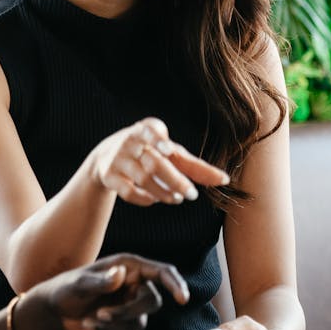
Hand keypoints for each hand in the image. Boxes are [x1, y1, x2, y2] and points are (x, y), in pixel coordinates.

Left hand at [28, 254, 189, 329]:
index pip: (162, 272)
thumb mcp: (79, 284)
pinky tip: (93, 325)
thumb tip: (121, 274)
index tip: (182, 299)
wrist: (56, 310)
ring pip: (140, 322)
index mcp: (129, 267)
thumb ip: (100, 281)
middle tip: (101, 315)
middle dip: (127, 312)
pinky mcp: (127, 324)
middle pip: (152, 302)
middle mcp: (136, 285)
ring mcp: (133, 306)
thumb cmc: (66, 289)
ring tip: (90, 319)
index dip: (175, 284)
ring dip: (114, 325)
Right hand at [89, 118, 229, 205]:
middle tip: (192, 195)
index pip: (152, 132)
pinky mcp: (109, 175)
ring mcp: (118, 158)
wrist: (106, 156)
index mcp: (147, 129)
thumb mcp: (168, 153)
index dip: (159, 140)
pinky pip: (127, 191)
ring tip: (176, 198)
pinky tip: (154, 200)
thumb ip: (193, 166)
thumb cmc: (148, 152)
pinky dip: (143, 198)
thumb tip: (224, 180)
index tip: (167, 149)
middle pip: (154, 162)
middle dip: (174, 180)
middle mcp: (130, 141)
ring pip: (143, 178)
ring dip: (163, 192)